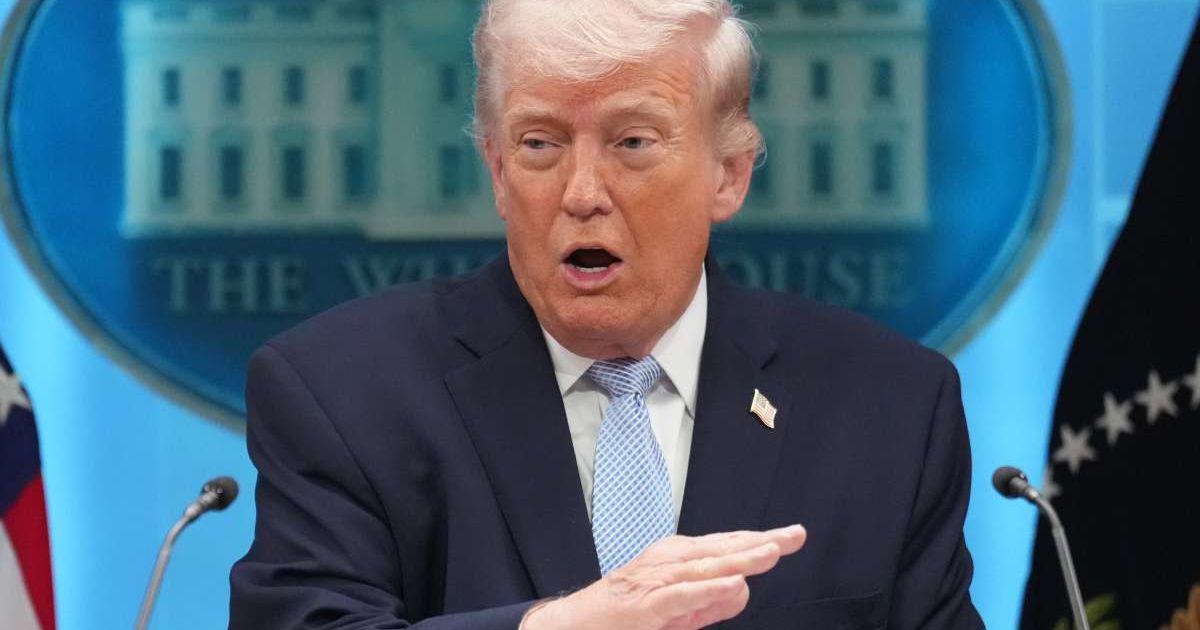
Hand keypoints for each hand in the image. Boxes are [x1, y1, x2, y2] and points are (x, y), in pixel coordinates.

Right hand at [521, 524, 806, 629]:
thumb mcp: (677, 610)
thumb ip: (710, 603)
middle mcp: (670, 561)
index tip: (791, 536)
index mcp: (679, 559)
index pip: (727, 546)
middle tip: (793, 535)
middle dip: (760, 542)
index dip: (759, 540)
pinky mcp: (648, 604)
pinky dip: (708, 589)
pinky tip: (732, 584)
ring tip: (772, 552)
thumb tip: (742, 590)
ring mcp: (658, 581)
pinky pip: (683, 595)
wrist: (575, 624)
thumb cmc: (626, 614)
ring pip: (707, 566)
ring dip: (741, 558)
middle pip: (723, 549)